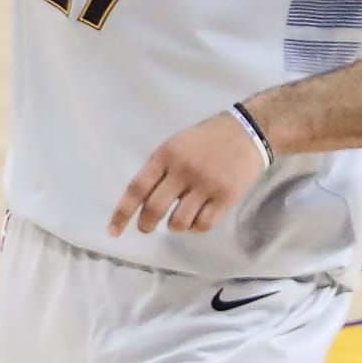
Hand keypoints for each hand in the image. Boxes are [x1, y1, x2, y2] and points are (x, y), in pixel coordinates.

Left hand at [109, 109, 269, 239]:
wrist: (248, 131)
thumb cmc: (207, 139)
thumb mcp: (177, 144)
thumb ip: (160, 169)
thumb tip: (142, 202)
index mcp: (166, 155)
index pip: (137, 188)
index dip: (122, 213)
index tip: (113, 231)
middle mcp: (183, 170)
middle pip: (154, 209)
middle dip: (146, 225)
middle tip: (147, 227)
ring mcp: (205, 185)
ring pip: (178, 223)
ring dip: (174, 226)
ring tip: (180, 218)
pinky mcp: (225, 197)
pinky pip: (202, 225)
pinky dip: (196, 228)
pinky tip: (198, 218)